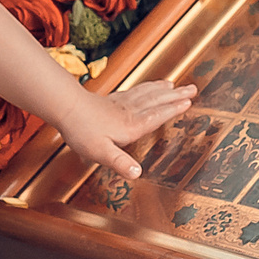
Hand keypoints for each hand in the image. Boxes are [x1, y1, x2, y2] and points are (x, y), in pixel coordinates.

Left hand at [55, 77, 197, 181]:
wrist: (66, 108)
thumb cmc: (82, 132)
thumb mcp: (101, 153)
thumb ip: (120, 163)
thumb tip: (138, 174)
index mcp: (131, 126)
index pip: (157, 116)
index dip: (173, 109)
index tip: (188, 102)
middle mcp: (130, 113)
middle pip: (156, 101)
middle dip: (175, 95)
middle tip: (193, 88)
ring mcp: (121, 104)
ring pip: (147, 94)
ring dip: (163, 90)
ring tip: (174, 84)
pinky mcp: (112, 100)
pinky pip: (136, 91)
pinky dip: (146, 87)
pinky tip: (148, 87)